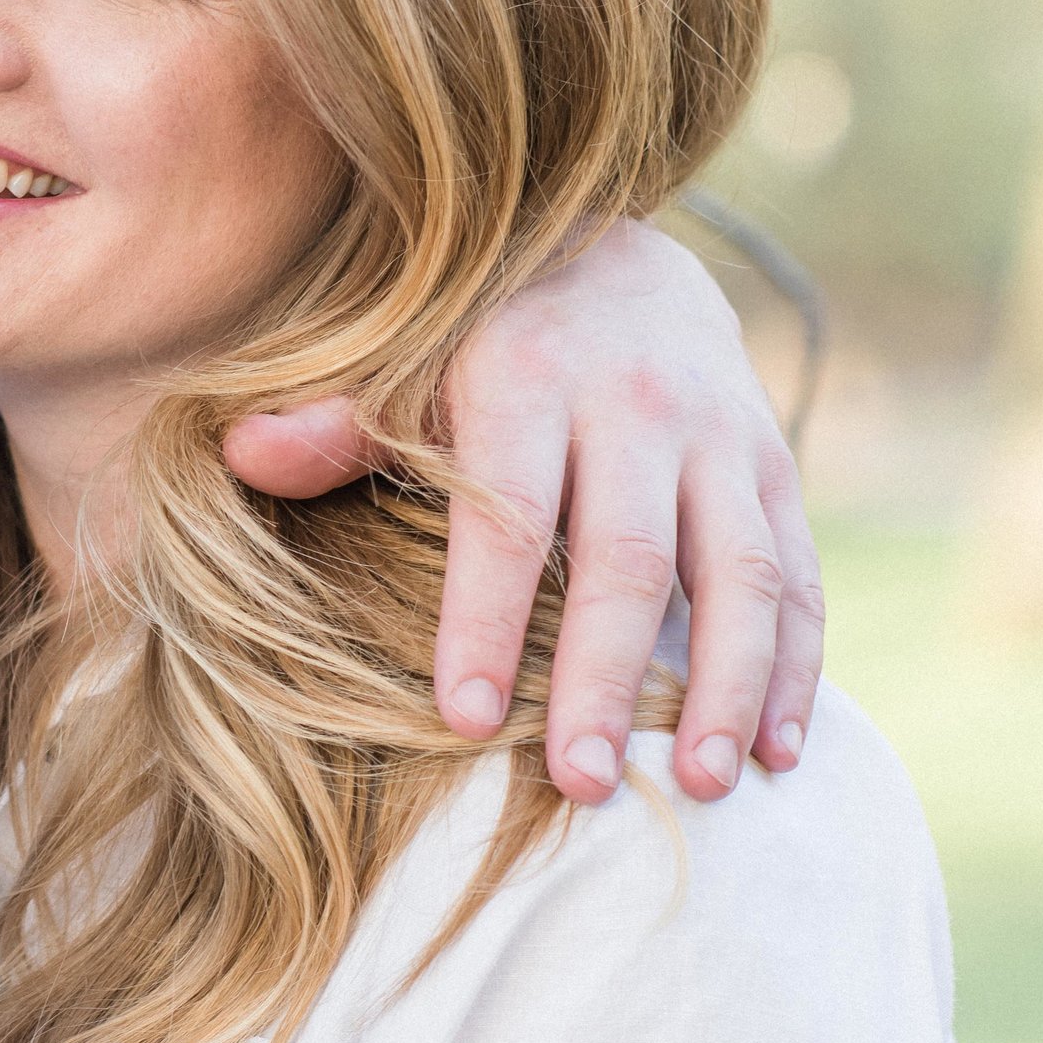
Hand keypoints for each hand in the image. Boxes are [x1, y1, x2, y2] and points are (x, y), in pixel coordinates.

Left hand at [223, 221, 821, 808]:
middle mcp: (637, 405)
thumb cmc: (478, 343)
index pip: (509, 518)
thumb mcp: (404, 363)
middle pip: (630, 559)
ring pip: (740, 572)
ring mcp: (720, 438)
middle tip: (584, 785)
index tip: (466, 721)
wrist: (616, 257)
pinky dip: (794, 667)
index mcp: (528, 381)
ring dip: (726, 686)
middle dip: (607, 679)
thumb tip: (244, 455)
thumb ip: (335, 424)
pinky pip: (798, 576)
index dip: (487, 621)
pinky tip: (778, 752)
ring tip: (699, 786)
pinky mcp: (775, 468)